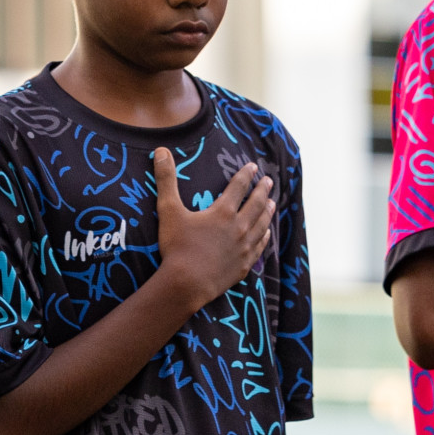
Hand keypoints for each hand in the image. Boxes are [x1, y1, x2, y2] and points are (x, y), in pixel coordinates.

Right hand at [152, 147, 273, 312]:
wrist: (187, 283)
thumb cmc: (177, 246)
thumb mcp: (168, 210)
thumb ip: (166, 180)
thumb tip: (161, 151)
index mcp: (222, 212)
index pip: (238, 187)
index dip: (246, 174)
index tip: (253, 166)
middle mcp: (239, 227)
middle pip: (256, 204)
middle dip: (262, 190)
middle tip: (269, 181)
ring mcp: (244, 247)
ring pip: (262, 224)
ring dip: (268, 212)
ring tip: (272, 203)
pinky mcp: (244, 264)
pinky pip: (260, 247)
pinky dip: (265, 237)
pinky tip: (267, 234)